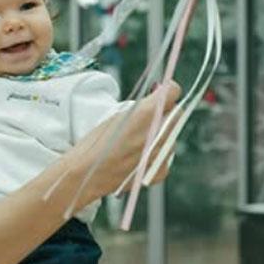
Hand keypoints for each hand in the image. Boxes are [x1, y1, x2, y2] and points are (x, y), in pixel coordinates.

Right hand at [70, 81, 181, 205]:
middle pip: (175, 115)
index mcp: (146, 114)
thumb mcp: (117, 113)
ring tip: (136, 142)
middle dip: (164, 113)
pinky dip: (156, 154)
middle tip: (147, 116)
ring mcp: (161, 154)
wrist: (87, 173)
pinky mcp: (160, 170)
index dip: (167, 90)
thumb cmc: (96, 144)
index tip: (161, 92)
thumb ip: (143, 104)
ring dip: (160, 134)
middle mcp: (157, 133)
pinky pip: (165, 156)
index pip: (173, 92)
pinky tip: (138, 156)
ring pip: (171, 136)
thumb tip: (158, 94)